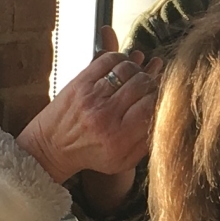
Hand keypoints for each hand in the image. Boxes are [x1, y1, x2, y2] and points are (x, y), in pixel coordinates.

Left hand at [18, 31, 161, 187]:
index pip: (152, 106)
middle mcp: (105, 116)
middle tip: (150, 88)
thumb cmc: (91, 154)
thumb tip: (167, 117)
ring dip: (138, 70)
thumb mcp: (123, 160)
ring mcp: (92, 96)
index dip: (161, 98)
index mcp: (118, 138)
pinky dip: (122, 60)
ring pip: (128, 70)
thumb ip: (147, 141)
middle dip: (151, 83)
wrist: (52, 146)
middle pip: (142, 84)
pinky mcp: (81, 81)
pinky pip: (109, 60)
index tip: (161, 99)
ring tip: (137, 79)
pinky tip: (123, 69)